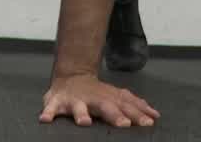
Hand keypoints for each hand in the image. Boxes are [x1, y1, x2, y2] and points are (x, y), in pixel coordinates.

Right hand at [40, 74, 159, 127]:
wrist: (72, 77)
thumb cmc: (97, 92)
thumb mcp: (117, 96)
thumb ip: (135, 106)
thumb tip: (155, 115)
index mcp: (109, 98)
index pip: (126, 106)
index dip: (138, 114)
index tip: (148, 123)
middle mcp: (94, 98)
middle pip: (106, 107)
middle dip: (115, 115)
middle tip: (124, 124)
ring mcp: (75, 100)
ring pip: (79, 108)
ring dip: (81, 114)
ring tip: (84, 123)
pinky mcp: (57, 102)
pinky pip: (51, 108)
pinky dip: (48, 112)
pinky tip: (45, 120)